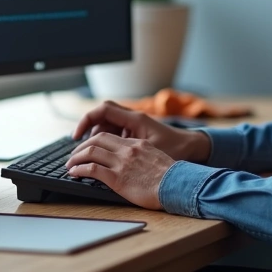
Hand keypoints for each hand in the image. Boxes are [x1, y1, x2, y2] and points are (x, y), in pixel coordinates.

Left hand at [64, 133, 175, 208]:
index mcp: (137, 144)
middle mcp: (127, 150)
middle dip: (81, 147)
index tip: (88, 147)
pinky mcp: (117, 178)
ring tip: (70, 164)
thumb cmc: (171, 178)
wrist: (177, 186)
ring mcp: (121, 162)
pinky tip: (74, 172)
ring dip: (76, 157)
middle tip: (74, 155)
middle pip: (97, 140)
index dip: (94, 141)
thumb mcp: (157, 158)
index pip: (109, 137)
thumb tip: (133, 162)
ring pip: (90, 152)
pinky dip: (79, 169)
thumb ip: (142, 156)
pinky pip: (91, 169)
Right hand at [72, 100, 210, 162]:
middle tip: (79, 148)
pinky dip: (108, 141)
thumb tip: (106, 161)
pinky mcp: (137, 132)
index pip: (103, 111)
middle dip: (88, 130)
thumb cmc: (177, 150)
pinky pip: (116, 132)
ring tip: (91, 155)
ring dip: (98, 137)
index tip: (77, 137)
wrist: (194, 147)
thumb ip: (130, 153)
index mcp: (136, 119)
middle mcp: (134, 118)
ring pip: (108, 125)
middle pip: (102, 117)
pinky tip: (106, 156)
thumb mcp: (152, 152)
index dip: (86, 121)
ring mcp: (135, 124)